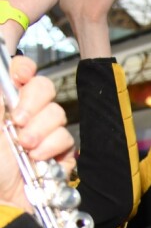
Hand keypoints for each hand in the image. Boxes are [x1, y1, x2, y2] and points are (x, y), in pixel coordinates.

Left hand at [0, 57, 74, 211]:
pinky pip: (66, 139)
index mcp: (3, 107)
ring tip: (25, 148)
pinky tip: (38, 160)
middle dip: (33, 102)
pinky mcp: (60, 155)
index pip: (21, 74)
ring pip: (57, 114)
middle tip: (17, 121)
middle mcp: (24, 116)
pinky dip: (52, 148)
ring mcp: (44, 136)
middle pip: (45, 87)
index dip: (25, 70)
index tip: (21, 77)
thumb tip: (7, 67)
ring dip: (40, 130)